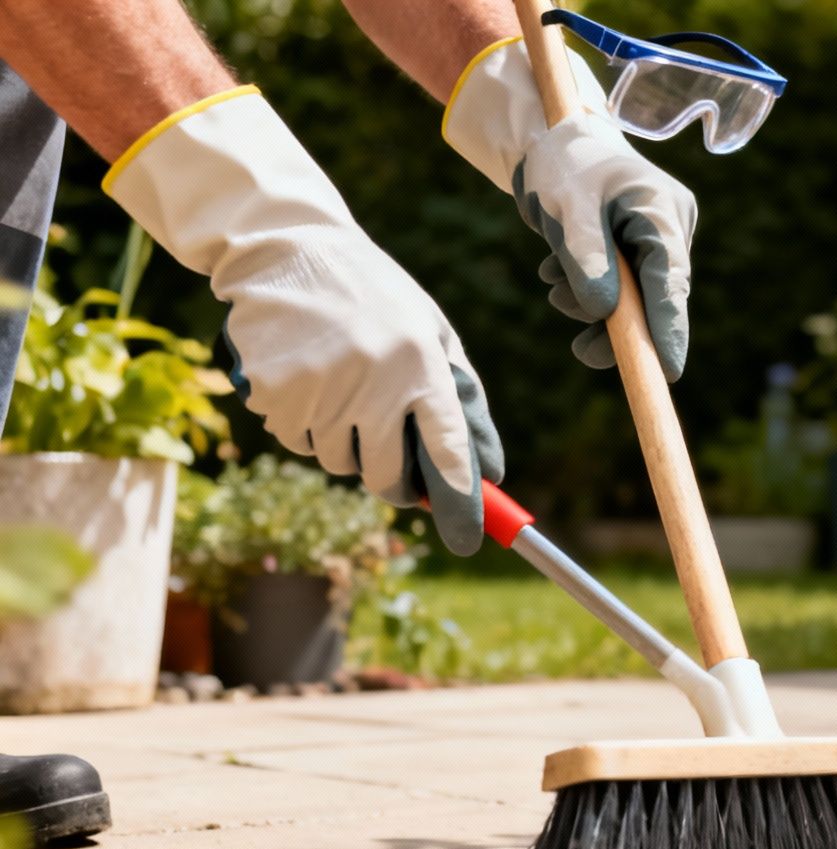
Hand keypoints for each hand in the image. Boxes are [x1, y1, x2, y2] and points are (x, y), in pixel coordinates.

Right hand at [105, 89, 502, 553]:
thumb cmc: (374, 298)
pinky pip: (297, 442)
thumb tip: (490, 471)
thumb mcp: (432, 334)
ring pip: (338, 462)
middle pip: (386, 476)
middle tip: (394, 467)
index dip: (461, 502)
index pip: (448, 451)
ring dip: (345, 443)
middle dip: (394, 483)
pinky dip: (305, 426)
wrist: (288, 249)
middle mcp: (373, 382)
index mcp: (422, 365)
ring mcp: (319, 389)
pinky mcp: (273, 392)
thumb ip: (464, 400)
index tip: (468, 538)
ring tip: (344, 386)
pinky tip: (308, 379)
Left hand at [444, 39, 694, 380]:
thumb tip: (603, 313)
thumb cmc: (562, 165)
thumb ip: (586, 260)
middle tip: (580, 348)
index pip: (669, 279)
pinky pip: (625, 286)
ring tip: (553, 281)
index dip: (669, 328)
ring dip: (593, 304)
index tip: (668, 371)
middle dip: (617, 323)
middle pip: (656, 295)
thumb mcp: (566, 208)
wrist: (555, 140)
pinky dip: (591, 291)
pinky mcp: (643, 247)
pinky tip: (560, 273)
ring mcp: (660, 237)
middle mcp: (671, 225)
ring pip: (637, 296)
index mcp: (661, 208)